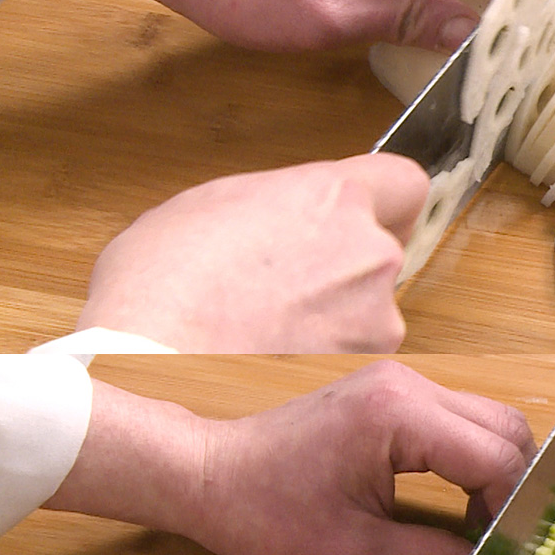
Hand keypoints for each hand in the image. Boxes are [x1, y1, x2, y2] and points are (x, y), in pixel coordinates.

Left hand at [47, 361, 536, 554]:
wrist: (206, 474)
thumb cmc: (266, 514)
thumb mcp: (352, 551)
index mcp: (400, 417)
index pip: (496, 456)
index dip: (513, 508)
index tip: (511, 552)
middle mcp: (409, 386)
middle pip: (507, 426)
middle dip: (516, 484)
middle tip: (505, 539)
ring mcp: (401, 383)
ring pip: (488, 418)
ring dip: (497, 468)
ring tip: (482, 524)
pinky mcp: (392, 393)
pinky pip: (458, 418)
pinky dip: (473, 456)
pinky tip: (460, 500)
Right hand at [77, 154, 426, 353]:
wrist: (149, 360)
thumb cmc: (161, 282)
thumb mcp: (213, 203)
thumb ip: (279, 203)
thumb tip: (290, 217)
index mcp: (336, 196)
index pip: (405, 183)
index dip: (385, 205)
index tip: (367, 219)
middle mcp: (371, 252)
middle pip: (382, 253)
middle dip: (343, 268)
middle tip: (283, 287)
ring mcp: (375, 317)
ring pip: (370, 312)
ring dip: (335, 319)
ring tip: (265, 330)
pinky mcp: (365, 371)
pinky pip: (356, 358)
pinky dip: (325, 359)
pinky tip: (271, 360)